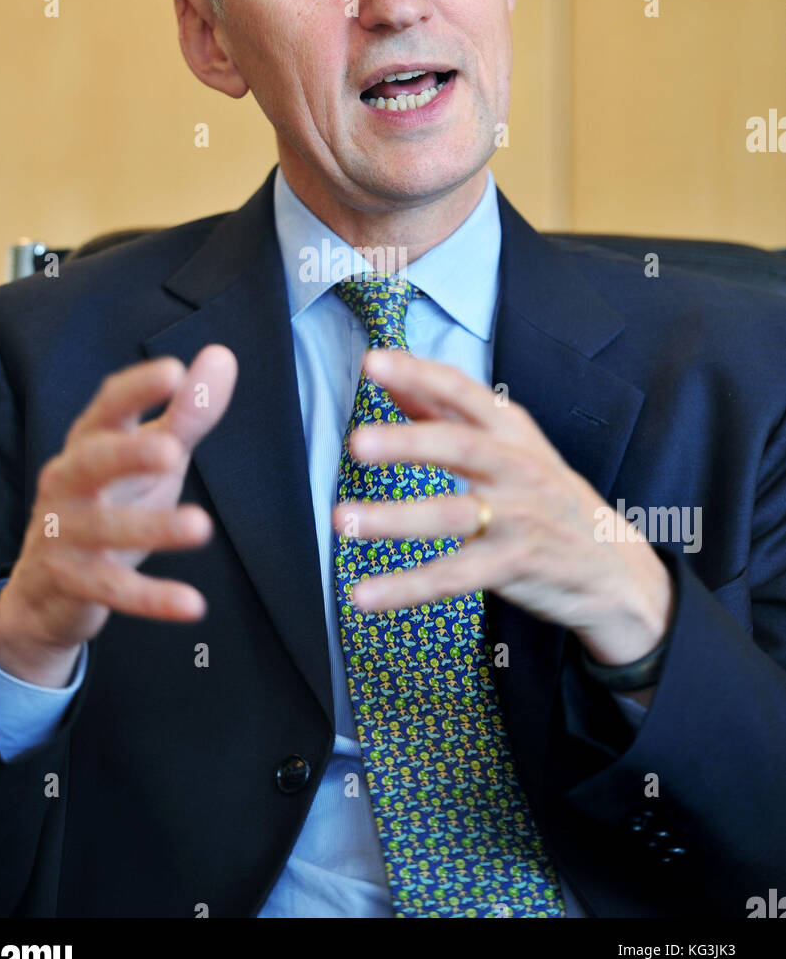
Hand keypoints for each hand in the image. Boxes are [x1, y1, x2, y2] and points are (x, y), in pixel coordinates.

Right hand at [0, 347, 236, 685]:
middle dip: (127, 454)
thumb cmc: (112, 498)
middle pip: (91, 461)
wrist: (48, 586)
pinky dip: (151, 598)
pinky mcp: (70, 580)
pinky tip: (194, 605)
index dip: (136, 390)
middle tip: (173, 452)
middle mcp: (69, 480)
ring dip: (151, 528)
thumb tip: (223, 355)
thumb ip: (188, 412)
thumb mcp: (152, 454)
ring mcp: (63, 531)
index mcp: (90, 441)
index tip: (172, 371)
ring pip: (103, 528)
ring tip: (201, 527)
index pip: (107, 407)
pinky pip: (111, 591)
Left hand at [330, 348, 674, 687]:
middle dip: (407, 442)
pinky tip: (364, 595)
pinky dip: (406, 587)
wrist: (616, 568)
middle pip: (460, 446)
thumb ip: (448, 415)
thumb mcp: (509, 447)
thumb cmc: (547, 497)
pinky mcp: (514, 565)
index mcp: (511, 430)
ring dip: (394, 518)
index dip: (419, 374)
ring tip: (343, 519)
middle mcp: (517, 467)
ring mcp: (519, 517)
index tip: (373, 363)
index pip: (463, 391)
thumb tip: (393, 381)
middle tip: (357, 443)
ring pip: (452, 514)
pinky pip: (453, 577)